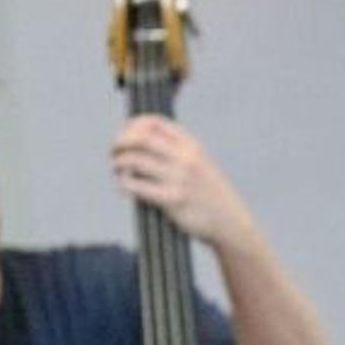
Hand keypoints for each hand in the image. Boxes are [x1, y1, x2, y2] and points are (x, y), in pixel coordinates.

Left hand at [109, 115, 259, 253]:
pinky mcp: (172, 200)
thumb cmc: (209, 194)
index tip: (124, 134)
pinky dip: (124, 184)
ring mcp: (179, 179)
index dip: (133, 125)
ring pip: (134, 160)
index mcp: (192, 145)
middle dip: (120, 143)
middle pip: (140, 138)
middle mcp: (185, 158)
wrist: (230, 223)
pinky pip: (136, 186)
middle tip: (113, 152)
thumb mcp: (200, 164)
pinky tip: (123, 187)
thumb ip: (176, 152)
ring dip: (118, 163)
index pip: (154, 122)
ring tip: (116, 169)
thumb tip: (137, 141)